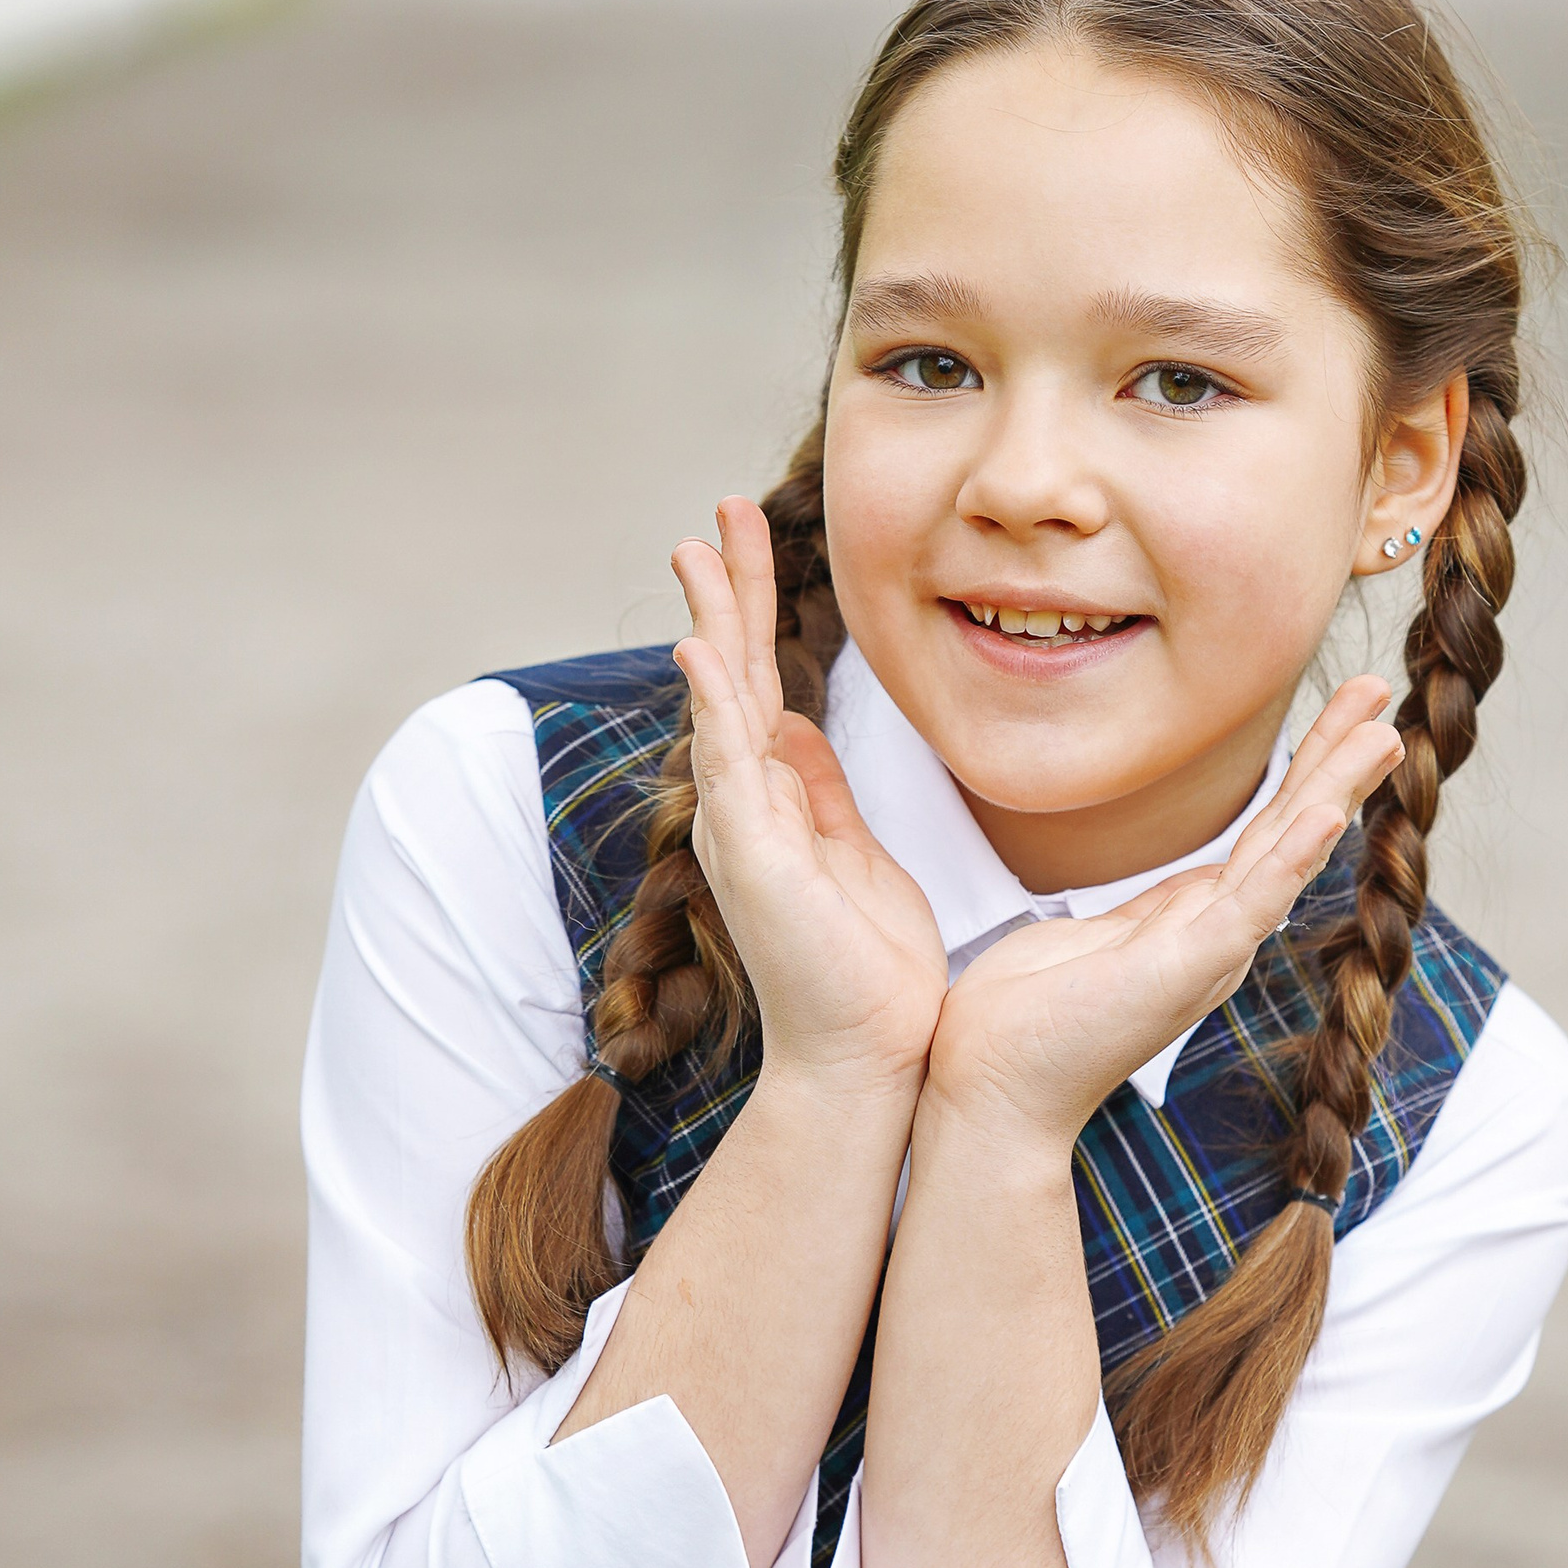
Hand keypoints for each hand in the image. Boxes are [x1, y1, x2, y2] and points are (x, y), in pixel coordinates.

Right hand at [672, 498, 948, 1097]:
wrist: (869, 1057)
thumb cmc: (869, 971)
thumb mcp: (854, 853)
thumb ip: (820, 789)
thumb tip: (800, 727)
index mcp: (773, 800)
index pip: (761, 684)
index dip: (756, 611)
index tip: (751, 540)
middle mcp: (745, 806)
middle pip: (734, 675)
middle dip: (727, 589)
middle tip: (718, 510)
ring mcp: (742, 829)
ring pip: (723, 702)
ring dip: (712, 621)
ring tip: (697, 547)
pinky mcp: (752, 857)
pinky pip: (729, 765)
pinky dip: (715, 705)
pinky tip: (704, 649)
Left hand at [922, 676, 1404, 1148]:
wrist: (991, 1091)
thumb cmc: (1020, 1021)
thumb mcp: (1084, 938)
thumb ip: (1126, 912)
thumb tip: (1135, 893)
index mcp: (1193, 923)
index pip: (1264, 831)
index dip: (1305, 768)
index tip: (1342, 710)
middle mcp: (1215, 937)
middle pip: (1290, 829)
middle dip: (1335, 756)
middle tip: (1379, 690)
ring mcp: (1207, 953)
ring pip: (1285, 855)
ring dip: (1335, 789)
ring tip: (1382, 734)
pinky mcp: (1185, 968)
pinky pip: (1249, 904)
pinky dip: (1291, 858)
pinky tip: (1327, 813)